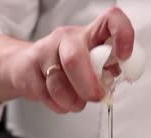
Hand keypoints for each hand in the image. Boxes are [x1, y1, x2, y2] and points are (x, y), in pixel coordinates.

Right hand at [9, 7, 133, 113]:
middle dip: (87, 86)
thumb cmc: (65, 67)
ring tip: (76, 103)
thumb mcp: (91, 64)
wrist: (26, 66)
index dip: (121, 34)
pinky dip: (59, 106)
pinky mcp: (29, 70)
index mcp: (89, 34)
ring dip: (72, 102)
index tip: (124, 56)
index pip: (111, 19)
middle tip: (96, 97)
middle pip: (74, 58)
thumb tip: (116, 79)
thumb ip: (106, 70)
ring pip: (58, 84)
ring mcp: (45, 52)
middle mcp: (66, 38)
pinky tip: (61, 101)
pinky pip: (46, 95)